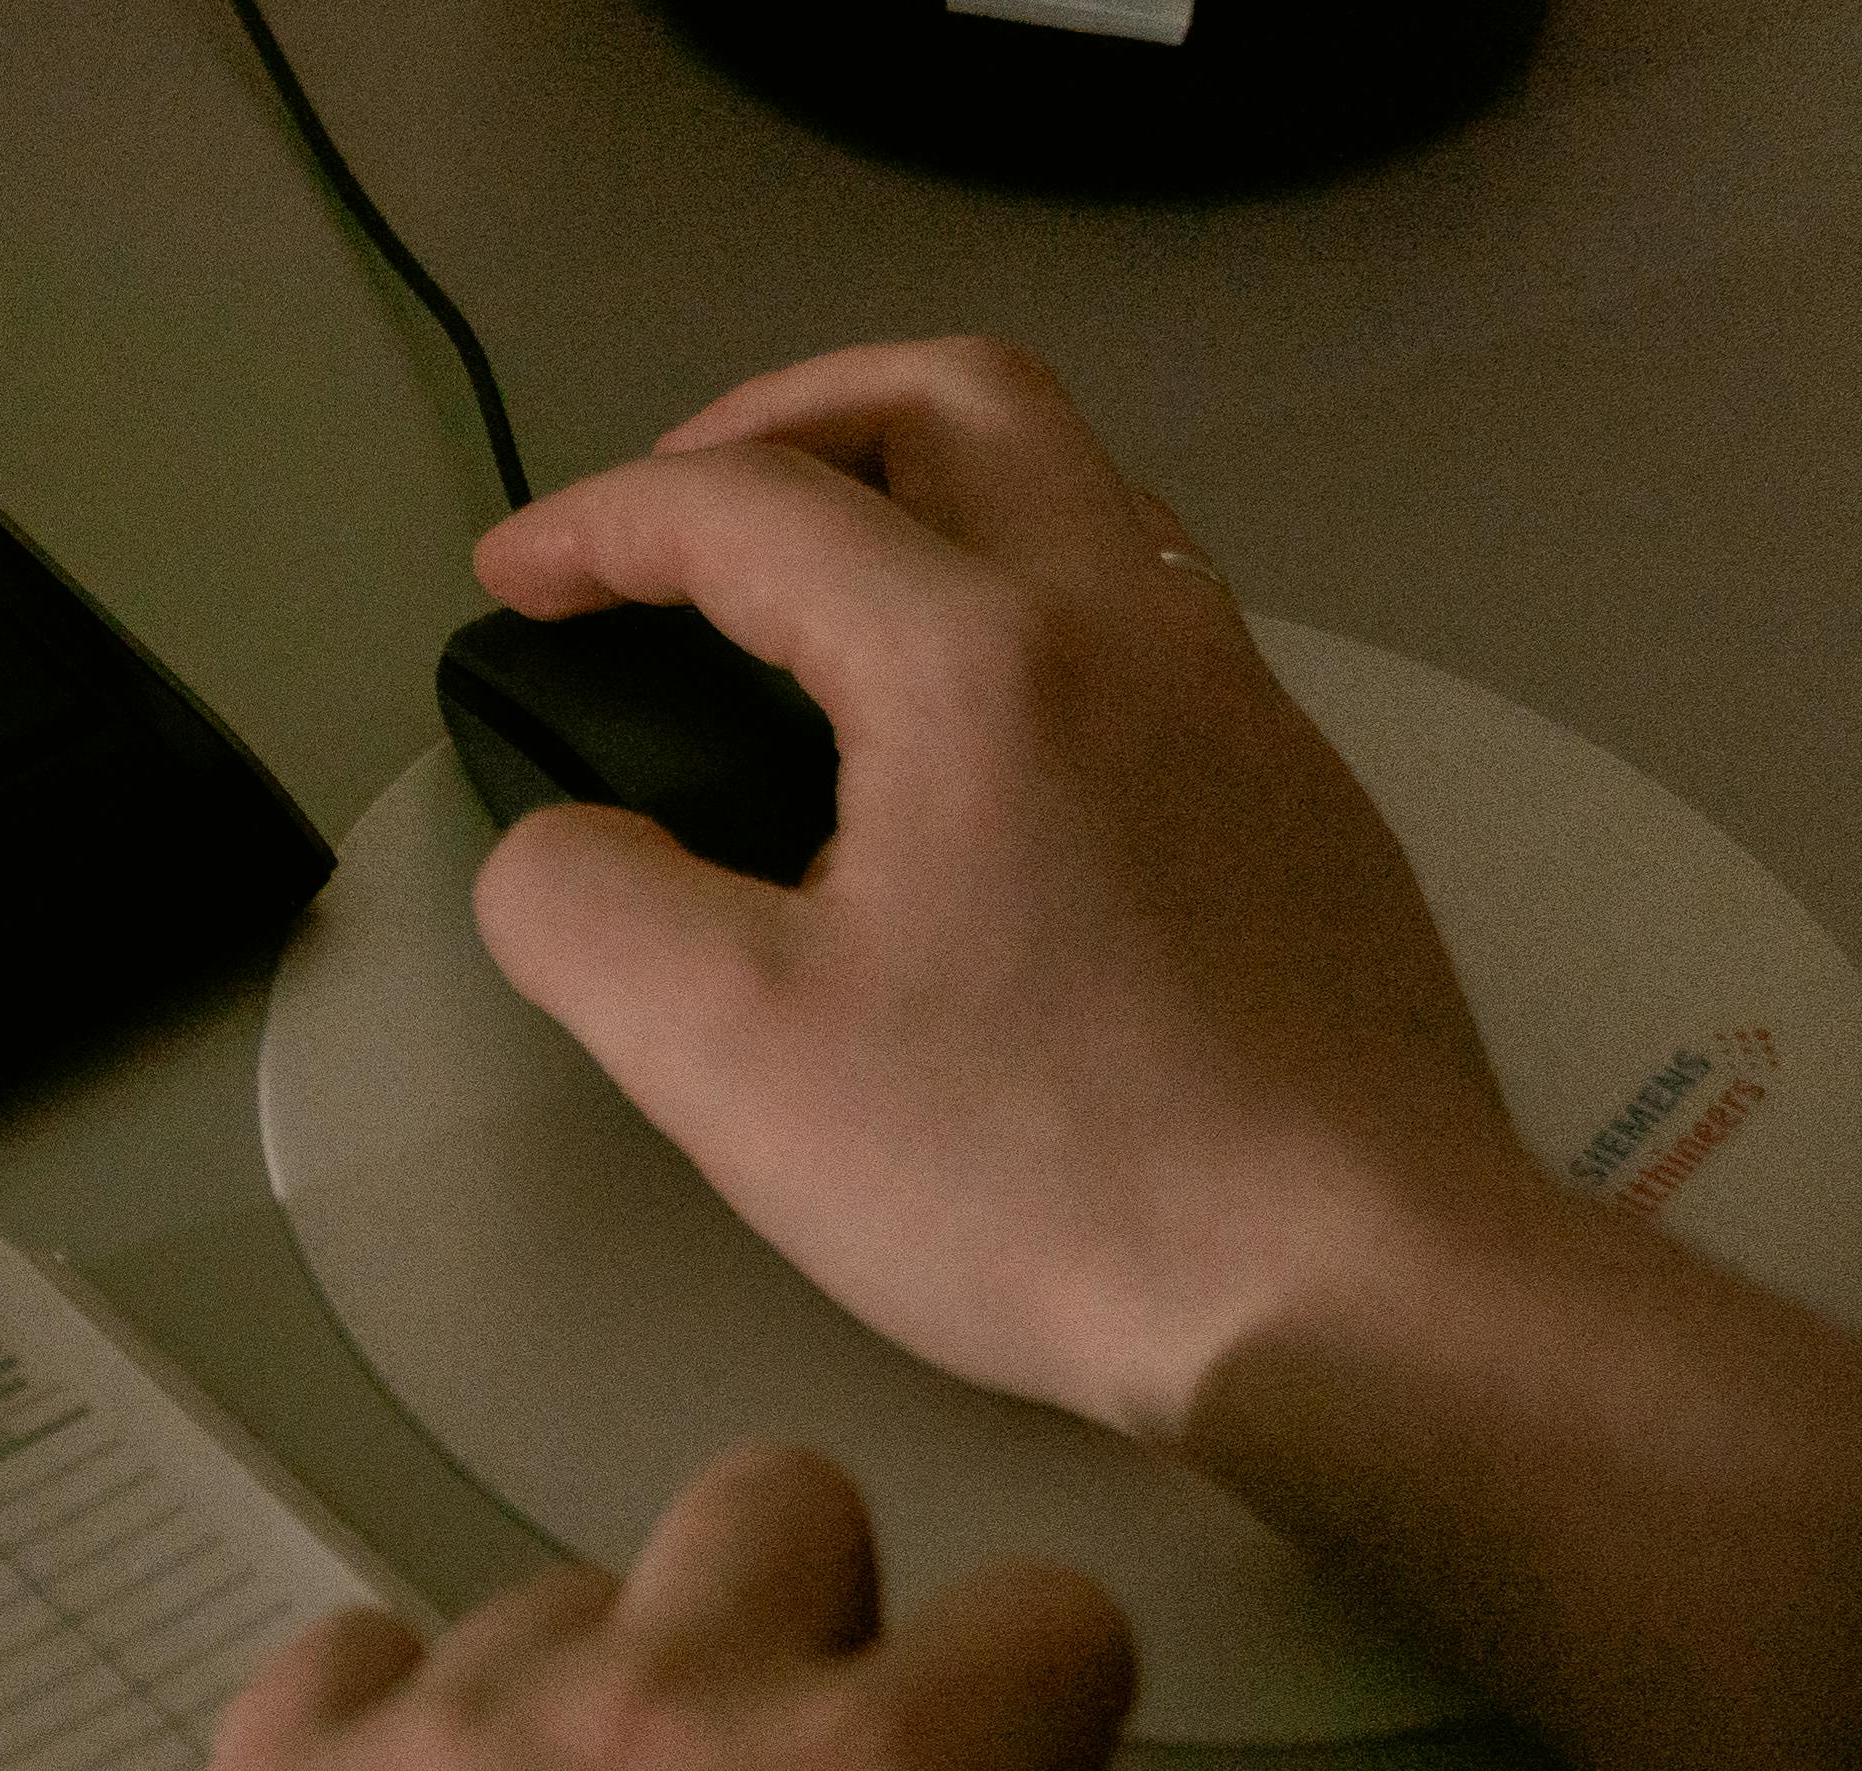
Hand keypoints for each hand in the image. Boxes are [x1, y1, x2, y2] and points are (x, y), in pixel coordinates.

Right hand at [468, 339, 1548, 1444]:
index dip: (600, 525)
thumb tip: (558, 849)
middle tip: (682, 510)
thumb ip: (585, 913)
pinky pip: (1146, 615)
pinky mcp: (1303, 798)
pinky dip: (1020, 600)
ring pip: (1077, 490)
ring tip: (816, 604)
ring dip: (923, 491)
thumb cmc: (1036, 1172)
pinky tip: (970, 750)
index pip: (750, 506)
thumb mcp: (729, 1061)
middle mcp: (1129, 624)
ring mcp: (1242, 702)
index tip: (515, 580)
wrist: (1346, 1279)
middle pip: (955, 400)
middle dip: (788, 417)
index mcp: (977, 654)